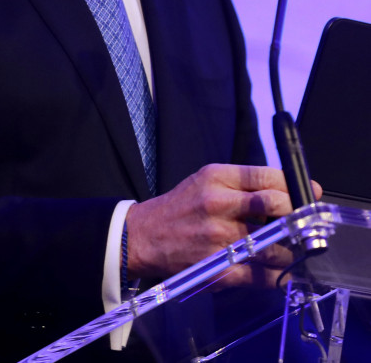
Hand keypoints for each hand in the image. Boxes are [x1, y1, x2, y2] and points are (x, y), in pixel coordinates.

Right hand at [125, 164, 322, 286]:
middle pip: (277, 205)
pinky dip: (277, 275)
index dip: (295, 186)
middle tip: (299, 221)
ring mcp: (220, 238)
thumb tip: (289, 189)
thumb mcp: (206, 181)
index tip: (309, 192)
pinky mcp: (220, 268)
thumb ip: (244, 183)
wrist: (144, 236)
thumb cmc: (180, 207)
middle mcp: (218, 205)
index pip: (267, 176)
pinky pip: (265, 276)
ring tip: (285, 247)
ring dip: (289, 249)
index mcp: (215, 178)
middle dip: (296, 214)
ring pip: (278, 245)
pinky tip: (274, 269)